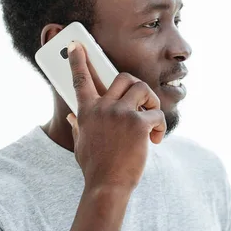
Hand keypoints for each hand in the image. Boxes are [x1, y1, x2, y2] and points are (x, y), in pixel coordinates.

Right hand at [65, 41, 165, 190]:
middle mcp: (103, 108)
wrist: (107, 186)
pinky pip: (157, 114)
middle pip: (124, 77)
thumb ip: (79, 126)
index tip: (76, 44)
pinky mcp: (138, 124)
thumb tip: (70, 116)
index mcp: (86, 111)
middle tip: (143, 103)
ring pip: (143, 89)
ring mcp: (120, 114)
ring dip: (152, 102)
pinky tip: (156, 140)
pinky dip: (160, 126)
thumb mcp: (82, 143)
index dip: (79, 59)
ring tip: (151, 121)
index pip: (80, 79)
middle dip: (138, 86)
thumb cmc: (95, 167)